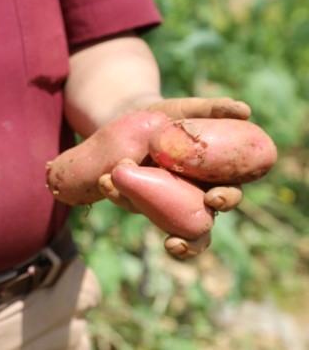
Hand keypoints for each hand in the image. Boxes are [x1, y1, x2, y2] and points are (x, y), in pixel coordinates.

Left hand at [105, 97, 249, 258]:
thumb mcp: (191, 109)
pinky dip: (116, 193)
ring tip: (125, 204)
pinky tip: (105, 181)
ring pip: (159, 222)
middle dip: (190, 240)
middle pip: (199, 226)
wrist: (137, 116)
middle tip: (174, 240)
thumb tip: (244, 110)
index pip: (229, 193)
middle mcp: (192, 196)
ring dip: (140, 213)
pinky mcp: (136, 197)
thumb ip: (215, 109)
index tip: (213, 199)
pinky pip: (127, 200)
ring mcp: (163, 202)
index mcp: (214, 177)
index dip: (226, 199)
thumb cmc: (174, 116)